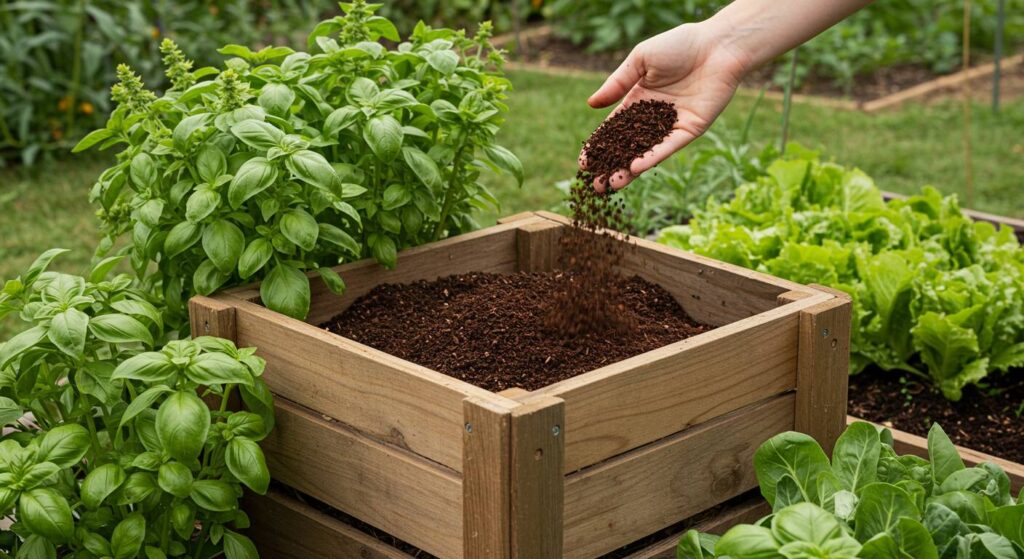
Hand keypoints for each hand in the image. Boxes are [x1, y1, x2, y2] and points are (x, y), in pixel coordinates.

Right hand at [582, 22, 750, 191]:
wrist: (718, 46)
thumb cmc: (679, 45)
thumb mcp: (640, 59)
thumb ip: (617, 83)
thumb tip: (591, 104)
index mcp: (638, 99)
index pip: (613, 128)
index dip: (599, 146)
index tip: (584, 162)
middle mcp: (653, 116)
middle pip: (627, 147)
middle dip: (611, 166)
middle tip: (595, 185)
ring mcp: (672, 125)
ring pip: (646, 152)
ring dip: (630, 170)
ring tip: (612, 184)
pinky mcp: (690, 130)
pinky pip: (668, 147)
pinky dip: (653, 157)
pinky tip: (636, 167)